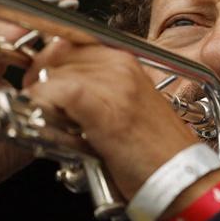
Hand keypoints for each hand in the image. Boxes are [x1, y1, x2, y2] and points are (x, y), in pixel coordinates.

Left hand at [18, 37, 201, 201]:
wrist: (181, 178)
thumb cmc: (154, 153)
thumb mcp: (125, 108)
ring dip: (40, 95)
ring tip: (44, 119)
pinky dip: (44, 106)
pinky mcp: (105, 107)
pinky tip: (48, 124)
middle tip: (38, 103)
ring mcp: (114, 83)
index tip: (41, 83)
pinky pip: (57, 91)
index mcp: (126, 61)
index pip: (70, 42)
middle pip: (58, 53)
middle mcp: (121, 64)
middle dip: (40, 77)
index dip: (49, 62)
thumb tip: (58, 88)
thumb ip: (97, 91)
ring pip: (53, 71)